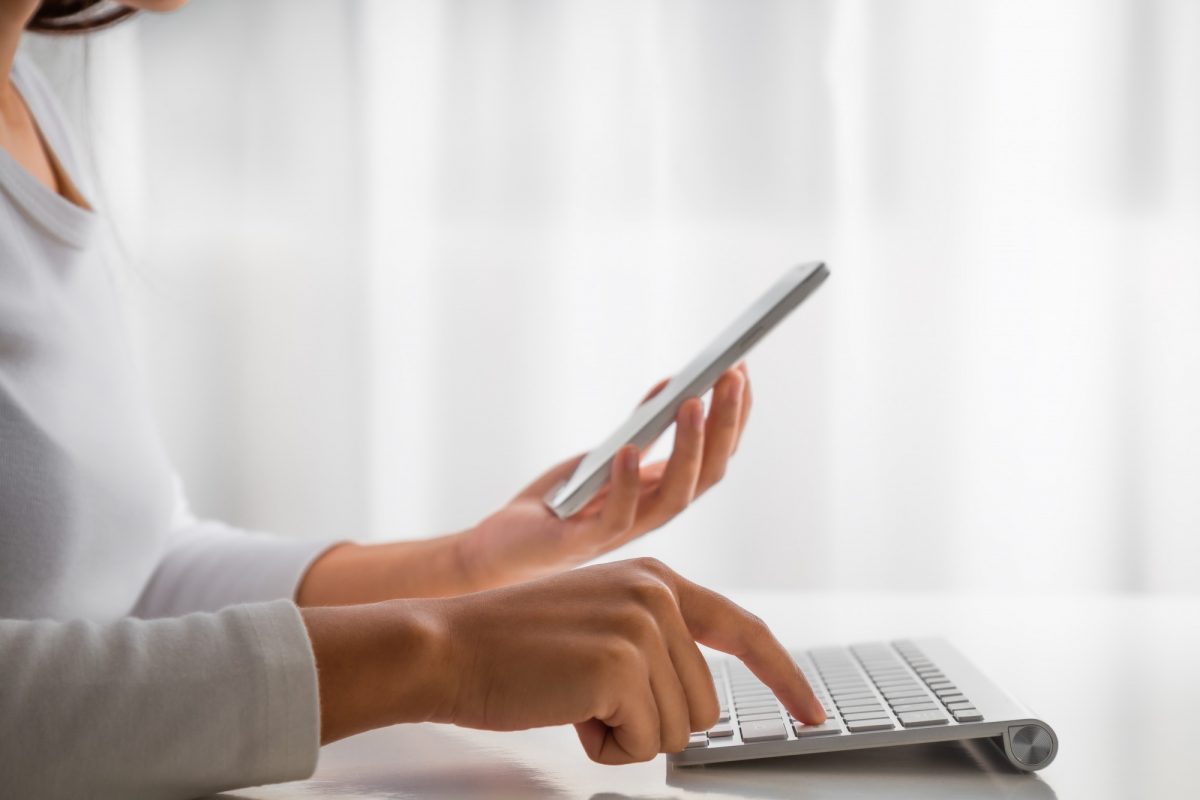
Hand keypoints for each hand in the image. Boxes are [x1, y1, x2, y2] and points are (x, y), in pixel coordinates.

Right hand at [304, 557, 824, 760]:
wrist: (445, 645)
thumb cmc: (512, 646)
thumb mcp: (598, 618)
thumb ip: (654, 641)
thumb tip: (701, 703)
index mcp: (657, 579)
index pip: (742, 629)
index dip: (783, 676)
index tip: (812, 711)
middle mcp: (658, 594)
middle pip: (704, 704)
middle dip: (648, 720)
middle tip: (587, 696)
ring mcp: (642, 626)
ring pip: (678, 730)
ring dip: (624, 733)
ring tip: (571, 698)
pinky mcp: (622, 665)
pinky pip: (644, 744)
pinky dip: (604, 745)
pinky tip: (564, 711)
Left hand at [457, 365, 753, 589]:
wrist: (505, 547)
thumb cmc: (561, 500)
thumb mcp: (607, 453)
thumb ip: (641, 427)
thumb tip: (673, 384)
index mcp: (663, 492)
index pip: (715, 456)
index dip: (734, 417)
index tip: (741, 369)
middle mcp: (654, 513)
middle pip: (708, 474)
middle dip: (724, 424)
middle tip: (730, 377)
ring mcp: (624, 531)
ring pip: (675, 496)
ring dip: (689, 448)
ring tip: (692, 402)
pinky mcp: (585, 543)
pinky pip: (617, 518)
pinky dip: (627, 485)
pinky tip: (630, 450)